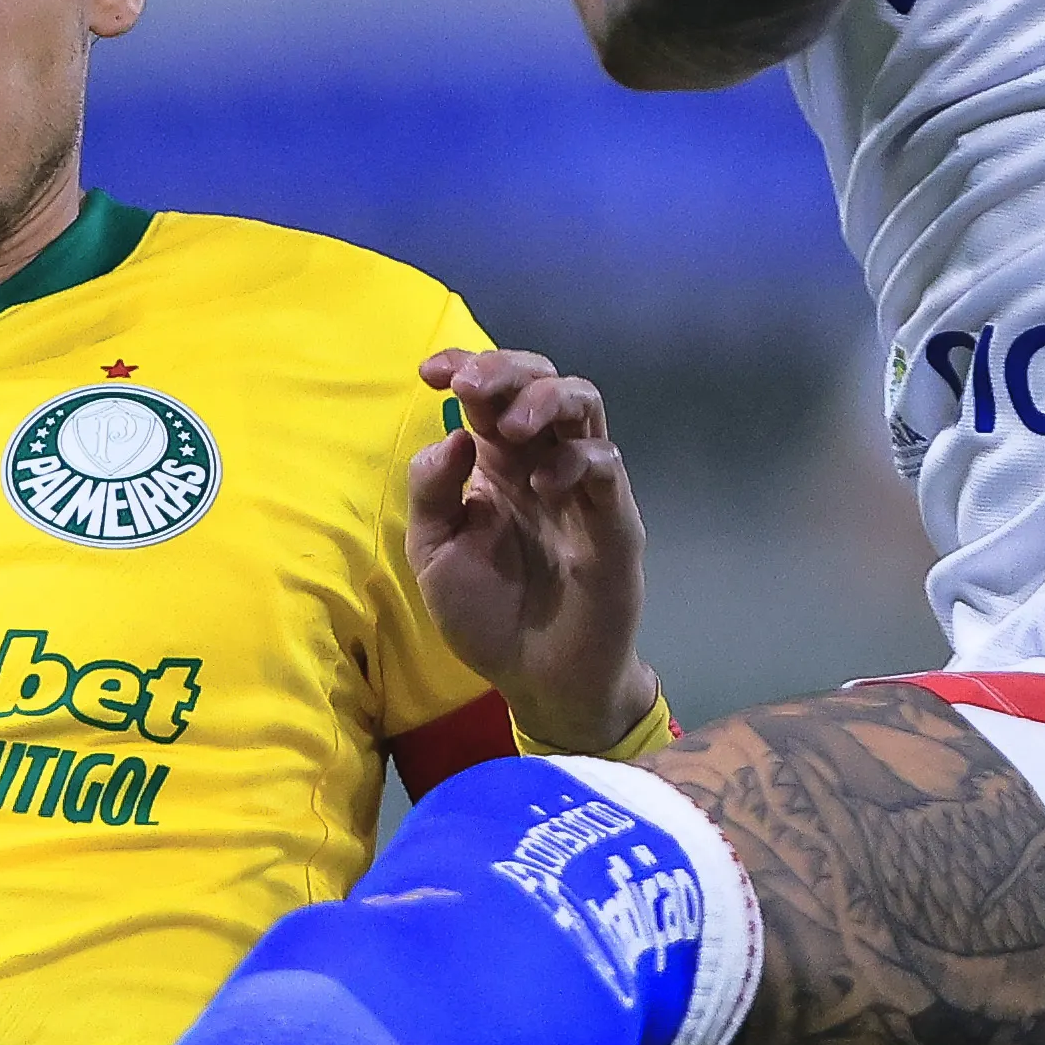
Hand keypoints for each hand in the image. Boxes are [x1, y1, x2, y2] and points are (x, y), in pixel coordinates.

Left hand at [410, 346, 653, 754]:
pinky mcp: (613, 518)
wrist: (536, 678)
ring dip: (546, 396)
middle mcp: (541, 462)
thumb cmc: (487, 616)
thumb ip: (432, 493)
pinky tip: (541, 484)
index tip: (431, 370)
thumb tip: (451, 434)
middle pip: (540, 380)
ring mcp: (581, 486)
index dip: (465, 366)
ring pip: (584, 403)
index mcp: (496, 465)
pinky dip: (574, 459)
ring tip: (510, 424)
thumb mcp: (434, 555)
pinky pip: (606, 463)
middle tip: (470, 386)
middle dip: (506, 369)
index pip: (489, 395)